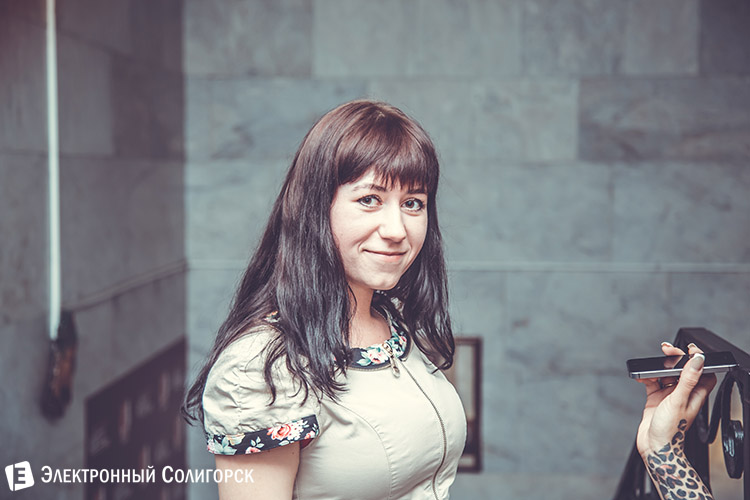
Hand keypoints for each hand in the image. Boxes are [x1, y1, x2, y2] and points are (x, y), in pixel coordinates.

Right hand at [636, 343, 716, 458]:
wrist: (654, 446)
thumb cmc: (670, 430)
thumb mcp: (679, 400)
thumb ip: (688, 379)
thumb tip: (698, 360)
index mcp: (695, 394)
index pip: (703, 372)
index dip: (698, 359)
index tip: (690, 349)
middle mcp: (683, 394)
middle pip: (682, 370)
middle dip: (675, 359)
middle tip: (667, 350)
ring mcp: (669, 396)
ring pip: (666, 375)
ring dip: (659, 367)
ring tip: (652, 363)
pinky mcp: (655, 399)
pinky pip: (651, 382)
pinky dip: (646, 377)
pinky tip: (641, 376)